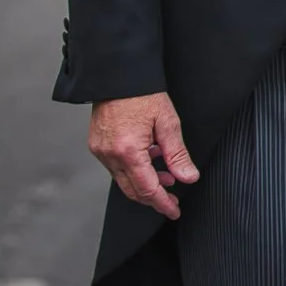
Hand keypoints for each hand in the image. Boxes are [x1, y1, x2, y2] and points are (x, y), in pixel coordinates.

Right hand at [88, 92, 199, 220]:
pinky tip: (150, 159)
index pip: (147, 189)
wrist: (118, 74)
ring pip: (123, 180)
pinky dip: (133, 169)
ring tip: (166, 175)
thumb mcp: (168, 123)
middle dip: (153, 197)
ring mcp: (100, 150)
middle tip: (172, 199)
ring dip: (144, 182)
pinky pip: (115, 167)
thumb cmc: (143, 94)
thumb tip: (189, 178)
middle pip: (132, 190)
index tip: (174, 211)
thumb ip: (178, 154)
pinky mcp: (97, 145)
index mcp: (128, 151)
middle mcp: (110, 155)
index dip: (162, 203)